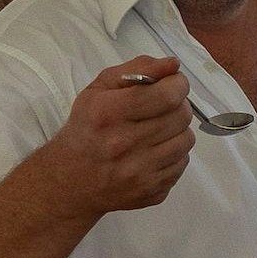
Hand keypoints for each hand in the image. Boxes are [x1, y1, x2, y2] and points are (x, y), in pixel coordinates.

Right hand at [37, 57, 195, 215]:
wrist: (70, 182)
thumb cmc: (86, 128)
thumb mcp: (100, 89)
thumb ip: (138, 69)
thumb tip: (173, 65)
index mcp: (109, 113)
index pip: (167, 95)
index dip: (178, 85)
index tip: (173, 83)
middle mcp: (124, 145)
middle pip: (181, 116)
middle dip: (179, 105)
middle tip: (165, 106)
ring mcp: (139, 173)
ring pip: (186, 140)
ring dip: (178, 130)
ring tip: (158, 129)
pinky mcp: (151, 192)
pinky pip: (181, 164)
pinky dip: (173, 154)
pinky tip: (154, 151)